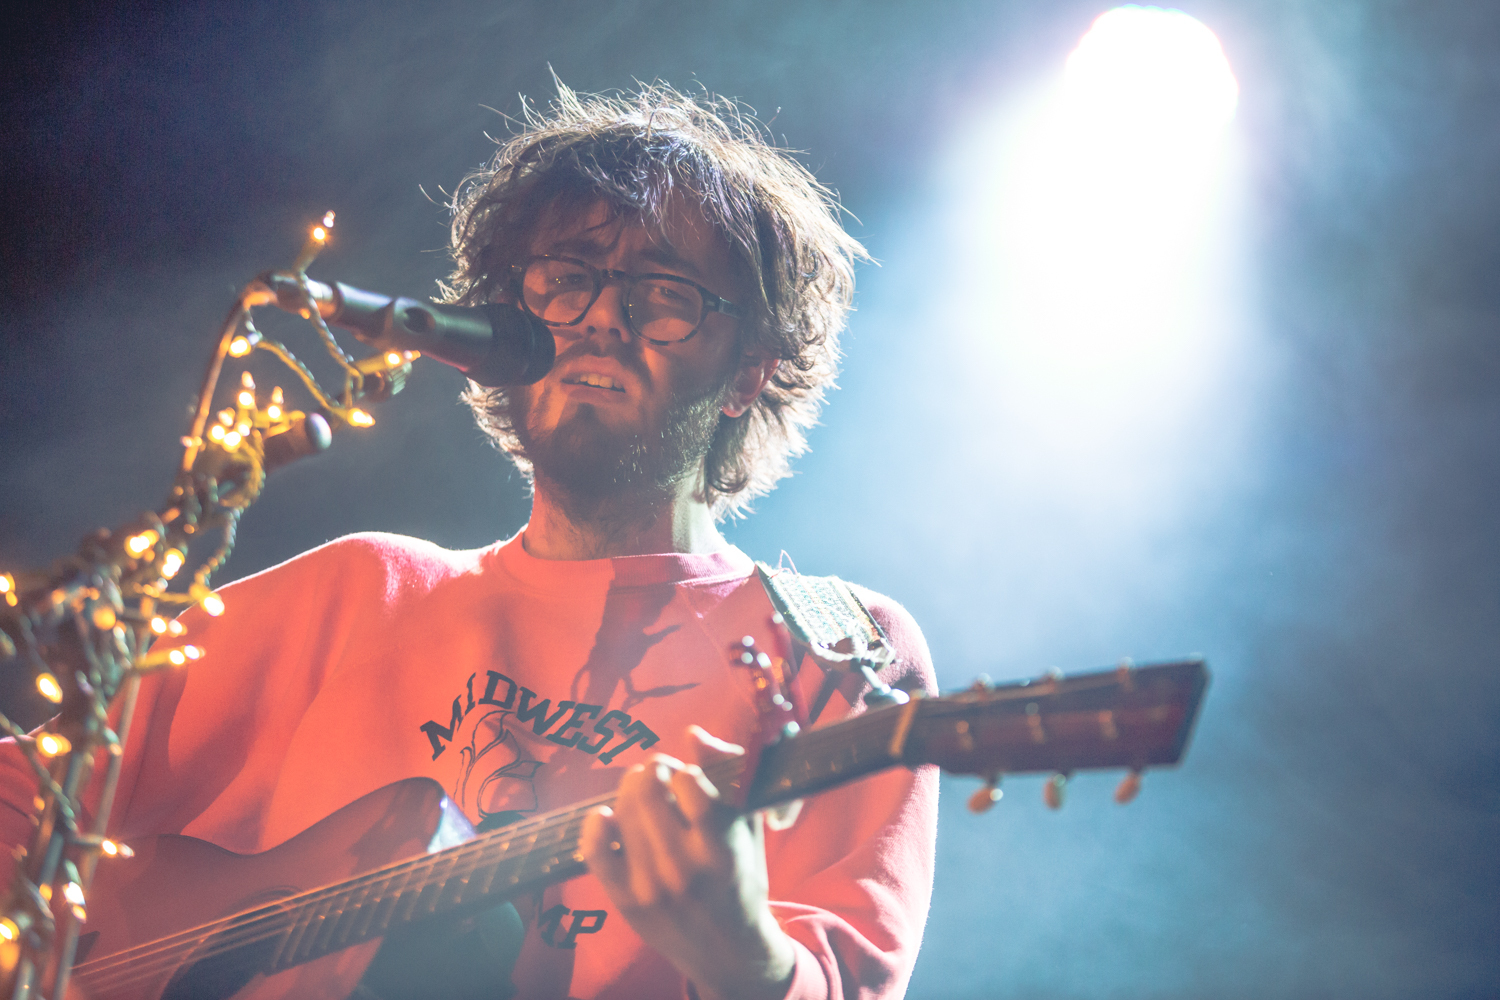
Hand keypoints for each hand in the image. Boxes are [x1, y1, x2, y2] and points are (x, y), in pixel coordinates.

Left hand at [580, 725, 796, 999]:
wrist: (728, 950)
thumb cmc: (741, 879)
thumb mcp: (747, 828)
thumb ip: (728, 777)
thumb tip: (694, 734)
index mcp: (721, 847)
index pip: (689, 782)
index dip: (684, 770)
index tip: (685, 776)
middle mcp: (684, 868)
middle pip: (648, 790)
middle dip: (651, 771)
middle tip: (657, 774)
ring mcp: (651, 886)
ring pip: (622, 812)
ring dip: (629, 790)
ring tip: (641, 792)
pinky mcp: (626, 901)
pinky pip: (597, 851)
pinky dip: (596, 825)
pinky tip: (606, 816)